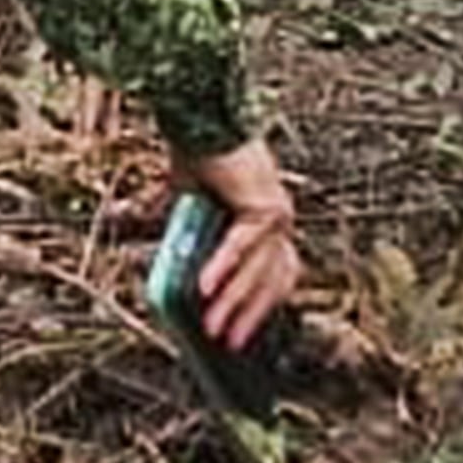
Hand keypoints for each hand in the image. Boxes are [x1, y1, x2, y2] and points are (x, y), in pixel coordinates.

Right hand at [172, 138, 304, 349]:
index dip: (257, 308)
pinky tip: (204, 288)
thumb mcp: (191, 208)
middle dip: (248, 315)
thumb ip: (191, 239)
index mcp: (269, 221)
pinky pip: (242, 246)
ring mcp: (278, 215)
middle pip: (271, 281)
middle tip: (227, 344)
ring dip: (233, 302)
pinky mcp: (265, 207)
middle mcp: (281, 220)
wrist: (201, 118)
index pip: (273, 276)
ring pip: (257, 271)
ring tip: (211, 328)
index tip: (241, 337)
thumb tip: (181, 281)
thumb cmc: (198, 158)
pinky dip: (222, 268)